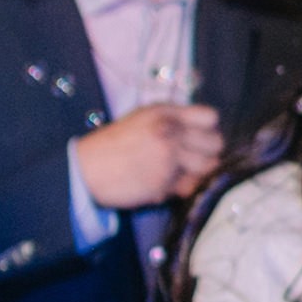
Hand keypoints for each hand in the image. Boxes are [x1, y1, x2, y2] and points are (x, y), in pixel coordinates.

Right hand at [71, 103, 222, 212]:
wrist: (85, 169)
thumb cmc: (114, 144)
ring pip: (208, 167)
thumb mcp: (143, 119)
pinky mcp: (164, 182)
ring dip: (197, 172)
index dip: (207, 130)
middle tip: (189, 160)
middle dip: (206, 153)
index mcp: (165, 113)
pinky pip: (189, 187)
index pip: (211, 117)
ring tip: (176, 173)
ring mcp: (169, 158)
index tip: (196, 138)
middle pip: (216, 143)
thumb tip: (207, 135)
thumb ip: (175, 122)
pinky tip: (162, 184)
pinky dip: (180, 188)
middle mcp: (170, 132)